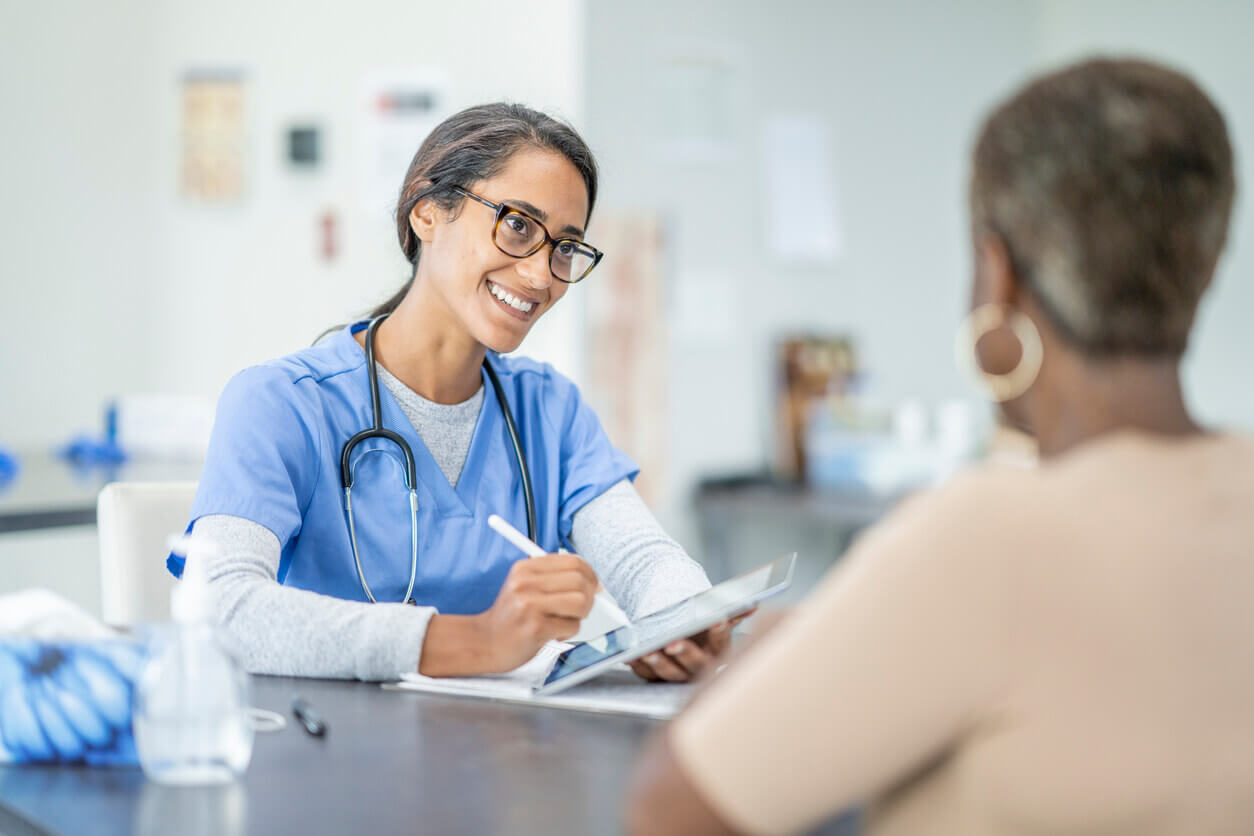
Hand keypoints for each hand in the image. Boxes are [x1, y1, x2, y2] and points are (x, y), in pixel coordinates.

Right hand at [477, 553, 598, 672]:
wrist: (483, 642)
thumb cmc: (511, 617)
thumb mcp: (524, 587)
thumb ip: (554, 579)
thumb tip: (595, 582)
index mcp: (525, 568)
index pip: (572, 561)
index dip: (590, 574)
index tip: (594, 586)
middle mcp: (526, 583)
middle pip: (580, 580)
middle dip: (589, 596)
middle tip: (581, 608)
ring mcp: (530, 605)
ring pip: (580, 602)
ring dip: (581, 615)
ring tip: (567, 621)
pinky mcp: (535, 628)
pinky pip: (572, 626)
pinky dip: (569, 632)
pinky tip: (555, 634)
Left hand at [628, 608, 755, 682]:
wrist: (682, 636)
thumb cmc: (701, 629)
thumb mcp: (716, 618)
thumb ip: (732, 611)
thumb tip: (752, 604)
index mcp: (719, 651)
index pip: (722, 641)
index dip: (719, 631)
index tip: (717, 619)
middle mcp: (701, 667)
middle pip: (695, 664)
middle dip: (684, 653)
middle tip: (673, 643)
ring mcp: (679, 675)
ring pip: (669, 673)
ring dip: (658, 663)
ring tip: (647, 651)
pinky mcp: (658, 678)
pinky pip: (647, 674)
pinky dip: (638, 665)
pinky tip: (630, 656)